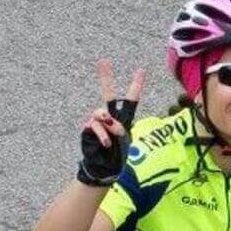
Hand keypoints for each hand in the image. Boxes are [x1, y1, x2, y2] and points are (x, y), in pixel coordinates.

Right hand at [76, 59, 144, 186]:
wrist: (103, 169)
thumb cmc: (117, 158)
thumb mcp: (124, 143)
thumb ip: (118, 129)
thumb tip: (107, 121)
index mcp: (124, 119)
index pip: (131, 100)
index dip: (136, 85)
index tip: (141, 70)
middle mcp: (111, 118)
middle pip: (108, 95)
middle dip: (106, 78)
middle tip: (103, 61)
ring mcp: (99, 122)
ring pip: (100, 113)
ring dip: (108, 125)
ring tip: (111, 140)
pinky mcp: (89, 129)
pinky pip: (95, 126)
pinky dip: (101, 134)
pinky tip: (106, 144)